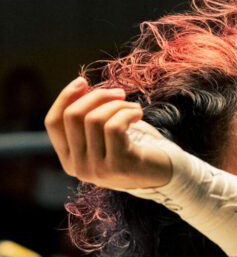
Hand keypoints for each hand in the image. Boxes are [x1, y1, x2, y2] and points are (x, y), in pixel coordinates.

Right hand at [45, 77, 171, 189]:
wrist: (164, 174)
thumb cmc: (133, 149)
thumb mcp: (103, 137)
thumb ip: (87, 119)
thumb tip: (80, 86)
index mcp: (69, 160)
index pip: (52, 123)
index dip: (65, 98)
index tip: (83, 82)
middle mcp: (78, 168)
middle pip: (73, 117)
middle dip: (96, 96)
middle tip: (119, 93)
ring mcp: (97, 169)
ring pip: (94, 119)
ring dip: (117, 105)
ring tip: (133, 108)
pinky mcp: (119, 165)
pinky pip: (114, 126)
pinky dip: (127, 113)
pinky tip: (138, 114)